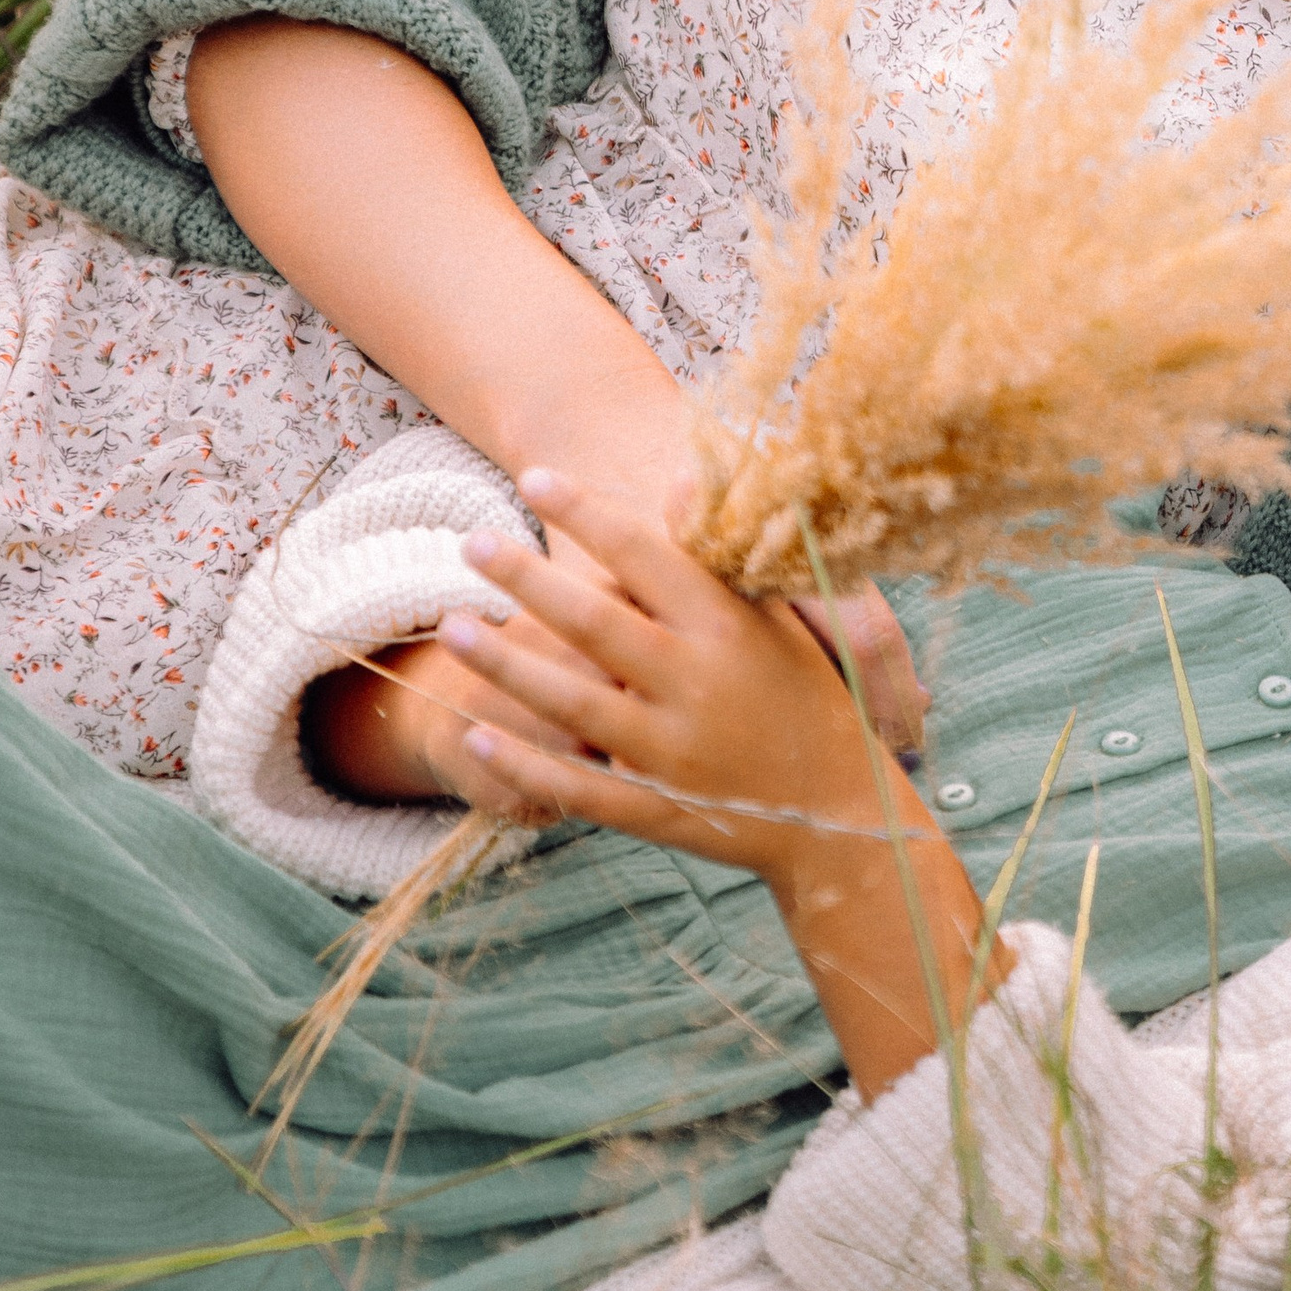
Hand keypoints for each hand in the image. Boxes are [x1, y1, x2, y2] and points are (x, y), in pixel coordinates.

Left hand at [431, 470, 1008, 1103]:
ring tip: (450, 626)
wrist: (841, 815)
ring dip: (504, 664)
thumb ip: (722, 557)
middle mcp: (698, 685)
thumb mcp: (778, 621)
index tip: (536, 477)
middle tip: (470, 541)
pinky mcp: (658, 809)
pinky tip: (475, 732)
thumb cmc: (806, 700)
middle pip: (593, 623)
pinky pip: (575, 784)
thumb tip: (682, 474)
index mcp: (730, 628)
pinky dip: (523, 761)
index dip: (587, 514)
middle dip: (525, 579)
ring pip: (570, 703)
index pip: (646, 556)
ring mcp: (674, 752)